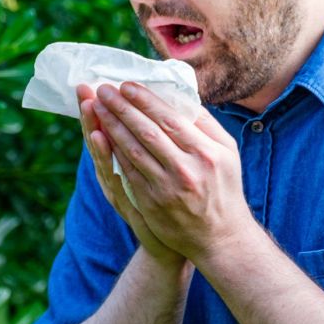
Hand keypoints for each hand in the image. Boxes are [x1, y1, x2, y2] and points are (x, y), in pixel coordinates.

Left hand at [91, 82, 253, 263]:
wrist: (220, 238)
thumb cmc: (223, 187)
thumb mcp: (228, 152)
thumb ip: (206, 124)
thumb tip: (181, 95)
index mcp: (207, 152)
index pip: (169, 119)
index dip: (145, 100)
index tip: (126, 85)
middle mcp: (187, 169)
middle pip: (147, 132)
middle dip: (122, 108)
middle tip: (103, 90)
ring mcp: (168, 188)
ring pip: (133, 150)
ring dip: (111, 126)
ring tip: (96, 107)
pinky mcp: (152, 203)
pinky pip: (127, 171)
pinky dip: (112, 152)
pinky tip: (100, 136)